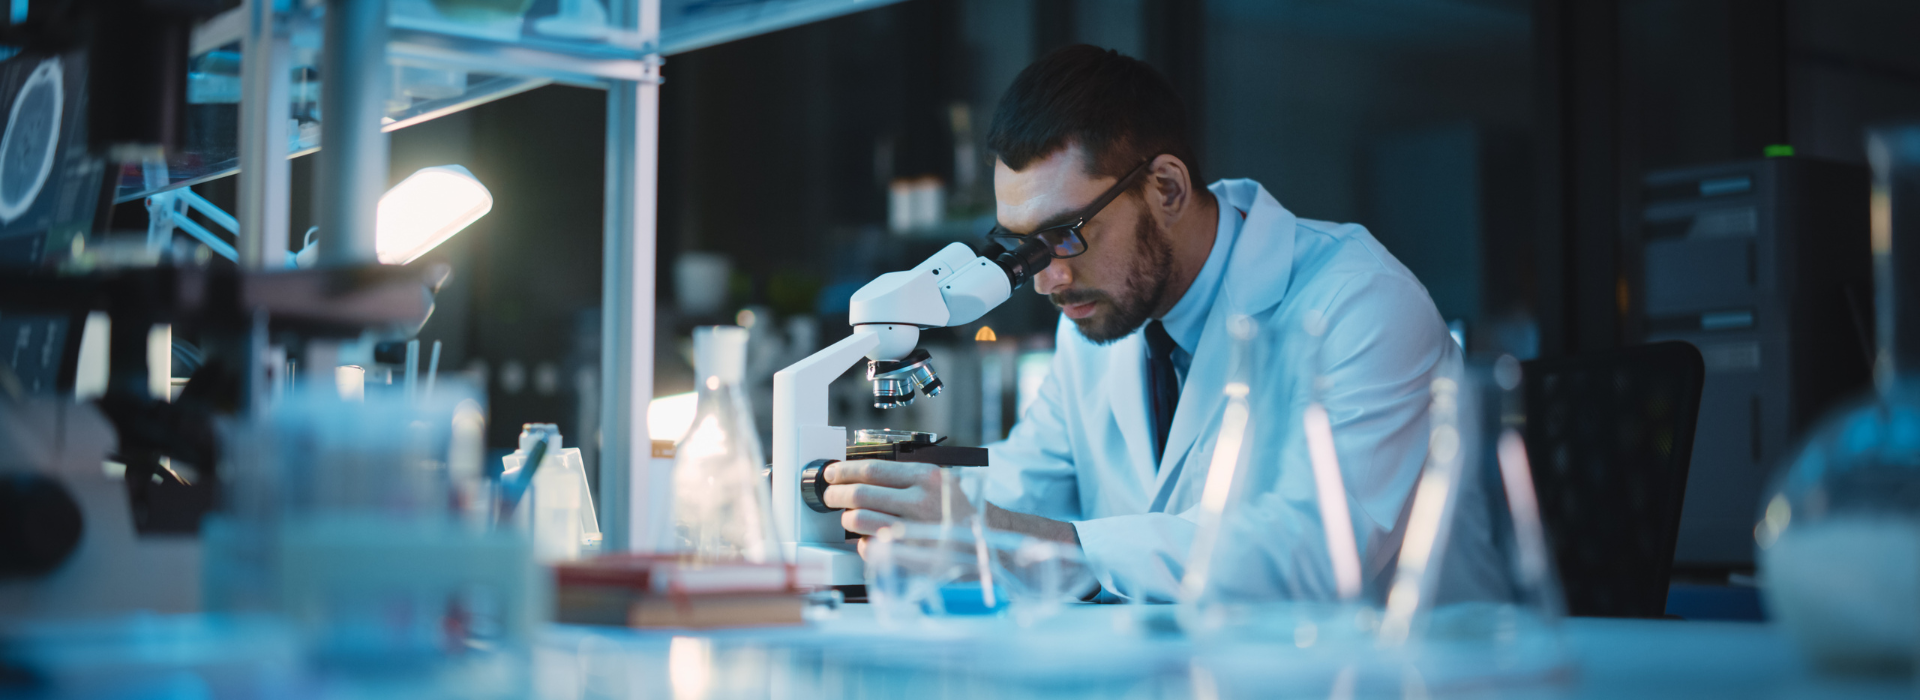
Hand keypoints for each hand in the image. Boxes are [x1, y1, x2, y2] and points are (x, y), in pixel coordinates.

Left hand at [821, 460, 977, 536]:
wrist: (984, 547)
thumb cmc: (956, 513)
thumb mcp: (939, 483)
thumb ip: (906, 477)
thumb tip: (861, 474)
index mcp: (926, 478)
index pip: (871, 469)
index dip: (844, 471)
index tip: (832, 474)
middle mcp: (920, 502)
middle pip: (860, 494)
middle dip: (836, 494)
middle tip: (830, 496)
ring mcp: (913, 531)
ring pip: (858, 520)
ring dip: (846, 518)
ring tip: (848, 518)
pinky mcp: (908, 557)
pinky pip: (869, 547)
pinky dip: (862, 543)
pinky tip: (868, 539)